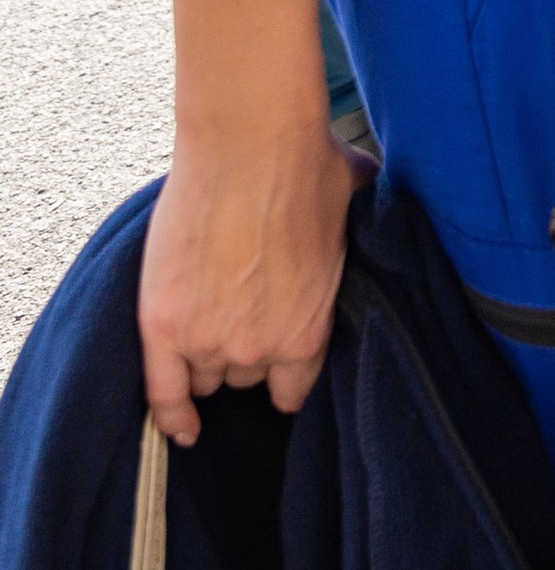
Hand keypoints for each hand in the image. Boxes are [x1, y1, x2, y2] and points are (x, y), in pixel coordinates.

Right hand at [138, 120, 358, 444]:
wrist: (249, 143)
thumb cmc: (305, 164)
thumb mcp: (351, 206)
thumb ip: (361, 216)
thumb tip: (377, 190)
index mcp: (310, 330)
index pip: (295, 386)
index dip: (286, 377)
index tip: (280, 372)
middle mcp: (261, 347)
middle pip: (247, 375)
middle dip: (246, 351)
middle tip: (240, 320)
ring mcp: (208, 339)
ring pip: (206, 377)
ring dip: (207, 360)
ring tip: (206, 335)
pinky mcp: (164, 325)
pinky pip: (163, 393)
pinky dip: (170, 413)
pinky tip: (179, 426)